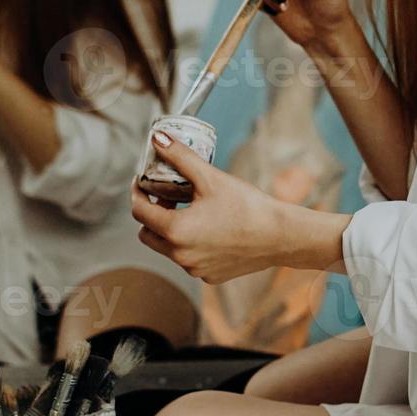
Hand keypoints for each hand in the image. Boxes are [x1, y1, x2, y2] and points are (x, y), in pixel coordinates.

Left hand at [131, 131, 349, 283]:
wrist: (280, 236)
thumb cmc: (247, 206)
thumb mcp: (210, 177)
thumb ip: (180, 157)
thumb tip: (158, 138)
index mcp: (175, 231)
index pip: (139, 212)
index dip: (137, 193)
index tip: (142, 182)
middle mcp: (180, 255)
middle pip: (147, 234)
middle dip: (150, 215)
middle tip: (164, 196)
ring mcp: (194, 269)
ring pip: (167, 249)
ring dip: (169, 230)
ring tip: (188, 210)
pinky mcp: (209, 276)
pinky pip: (189, 259)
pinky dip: (190, 245)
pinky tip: (208, 229)